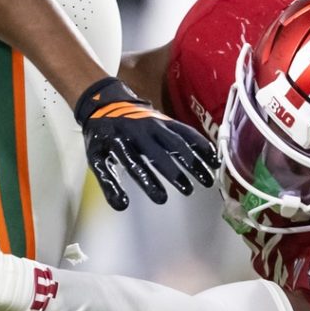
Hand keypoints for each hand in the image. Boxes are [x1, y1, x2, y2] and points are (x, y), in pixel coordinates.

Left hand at [74, 77, 218, 209]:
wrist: (108, 104)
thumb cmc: (103, 138)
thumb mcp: (97, 158)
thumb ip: (108, 182)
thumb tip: (122, 206)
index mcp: (119, 141)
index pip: (135, 164)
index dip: (149, 181)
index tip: (161, 198)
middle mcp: (139, 132)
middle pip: (160, 154)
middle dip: (175, 173)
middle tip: (188, 191)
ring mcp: (155, 124)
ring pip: (177, 143)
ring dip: (193, 161)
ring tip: (207, 180)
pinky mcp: (166, 121)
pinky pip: (186, 132)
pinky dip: (200, 144)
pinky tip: (213, 158)